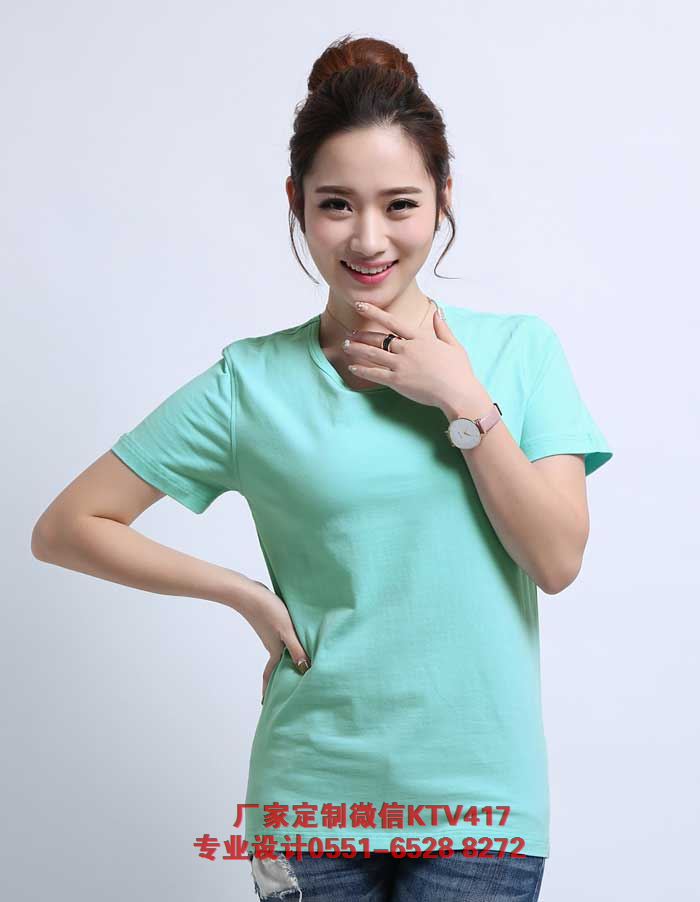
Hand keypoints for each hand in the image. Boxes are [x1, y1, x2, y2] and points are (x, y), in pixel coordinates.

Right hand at [242, 579, 310, 703]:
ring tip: (296, 668)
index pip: (271, 675)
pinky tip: (296, 641)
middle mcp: (272, 645)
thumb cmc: (268, 611)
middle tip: (285, 690)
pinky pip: (281, 640)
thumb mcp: (287, 630)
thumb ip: (296, 648)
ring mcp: (271, 634)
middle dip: (280, 678)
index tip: (265, 704)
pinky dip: (288, 646)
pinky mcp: (271, 624)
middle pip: (277, 666)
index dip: (269, 689)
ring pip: (280, 652)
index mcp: (275, 650)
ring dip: (286, 661)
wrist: (248, 593)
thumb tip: (304, 669)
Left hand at [344, 301, 486, 413]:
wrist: (457, 391)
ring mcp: (400, 364)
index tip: (360, 305)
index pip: (392, 321)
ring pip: (373, 354)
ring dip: (357, 349)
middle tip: (350, 333)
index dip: (374, 312)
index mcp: (419, 338)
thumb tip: (438, 313)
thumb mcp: (453, 345)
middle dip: (362, 335)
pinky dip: (362, 370)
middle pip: (378, 339)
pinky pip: (375, 374)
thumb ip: (442, 328)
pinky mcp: (397, 381)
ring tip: (345, 346)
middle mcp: (407, 348)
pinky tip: (352, 367)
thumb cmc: (458, 370)